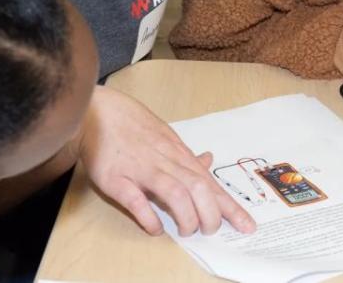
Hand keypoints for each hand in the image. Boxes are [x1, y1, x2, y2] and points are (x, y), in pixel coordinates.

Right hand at [78, 85, 255, 235]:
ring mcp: (140, 169)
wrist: (96, 112)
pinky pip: (135, 199)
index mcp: (178, 154)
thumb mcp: (165, 135)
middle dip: (210, 214)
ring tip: (188, 231)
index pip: (210, 183)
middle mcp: (165, 161)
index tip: (247, 226)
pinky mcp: (115, 178)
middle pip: (198, 188)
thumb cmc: (132, 125)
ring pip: (174, 192)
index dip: (229, 207)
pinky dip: (148, 216)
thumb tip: (208, 160)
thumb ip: (185, 155)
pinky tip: (155, 228)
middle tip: (210, 231)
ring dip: (186, 215)